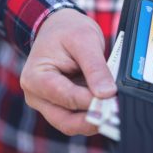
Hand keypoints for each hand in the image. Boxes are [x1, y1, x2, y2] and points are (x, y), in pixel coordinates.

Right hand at [20, 8, 116, 135]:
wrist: (59, 28)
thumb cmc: (66, 30)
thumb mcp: (84, 40)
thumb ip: (95, 68)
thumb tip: (107, 93)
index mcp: (36, 78)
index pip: (65, 97)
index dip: (91, 101)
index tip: (113, 100)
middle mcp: (37, 96)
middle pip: (66, 121)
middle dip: (93, 119)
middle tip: (116, 114)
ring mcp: (49, 104)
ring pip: (73, 124)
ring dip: (95, 119)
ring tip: (115, 110)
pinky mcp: (62, 106)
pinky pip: (79, 117)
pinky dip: (94, 114)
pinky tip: (108, 107)